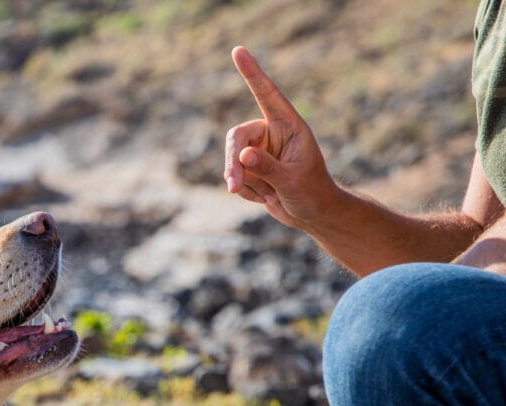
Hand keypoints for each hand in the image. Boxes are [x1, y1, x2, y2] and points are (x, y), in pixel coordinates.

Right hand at [223, 46, 343, 230]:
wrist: (314, 215)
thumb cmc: (312, 194)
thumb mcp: (292, 181)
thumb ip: (268, 167)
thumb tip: (242, 155)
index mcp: (289, 126)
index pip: (267, 95)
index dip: (252, 73)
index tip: (238, 51)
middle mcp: (272, 133)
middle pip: (237, 137)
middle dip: (233, 163)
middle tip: (233, 186)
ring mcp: (260, 150)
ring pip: (232, 158)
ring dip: (240, 181)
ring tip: (262, 197)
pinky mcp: (251, 168)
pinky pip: (234, 175)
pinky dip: (244, 190)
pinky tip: (264, 198)